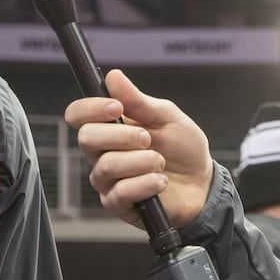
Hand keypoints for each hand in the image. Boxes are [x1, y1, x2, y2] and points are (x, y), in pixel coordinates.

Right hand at [64, 68, 213, 229]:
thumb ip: (138, 100)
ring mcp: (107, 179)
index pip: (78, 115)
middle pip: (86, 138)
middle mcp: (101, 152)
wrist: (202, 183)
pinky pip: (120, 192)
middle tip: (147, 138)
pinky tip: (161, 182)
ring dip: (141, 161)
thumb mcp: (166, 117)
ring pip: (106, 166)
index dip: (90, 108)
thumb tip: (113, 76)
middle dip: (122, 136)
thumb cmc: (182, 148)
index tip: (116, 107)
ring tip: (160, 163)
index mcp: (109, 126)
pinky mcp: (117, 203)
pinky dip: (146, 183)